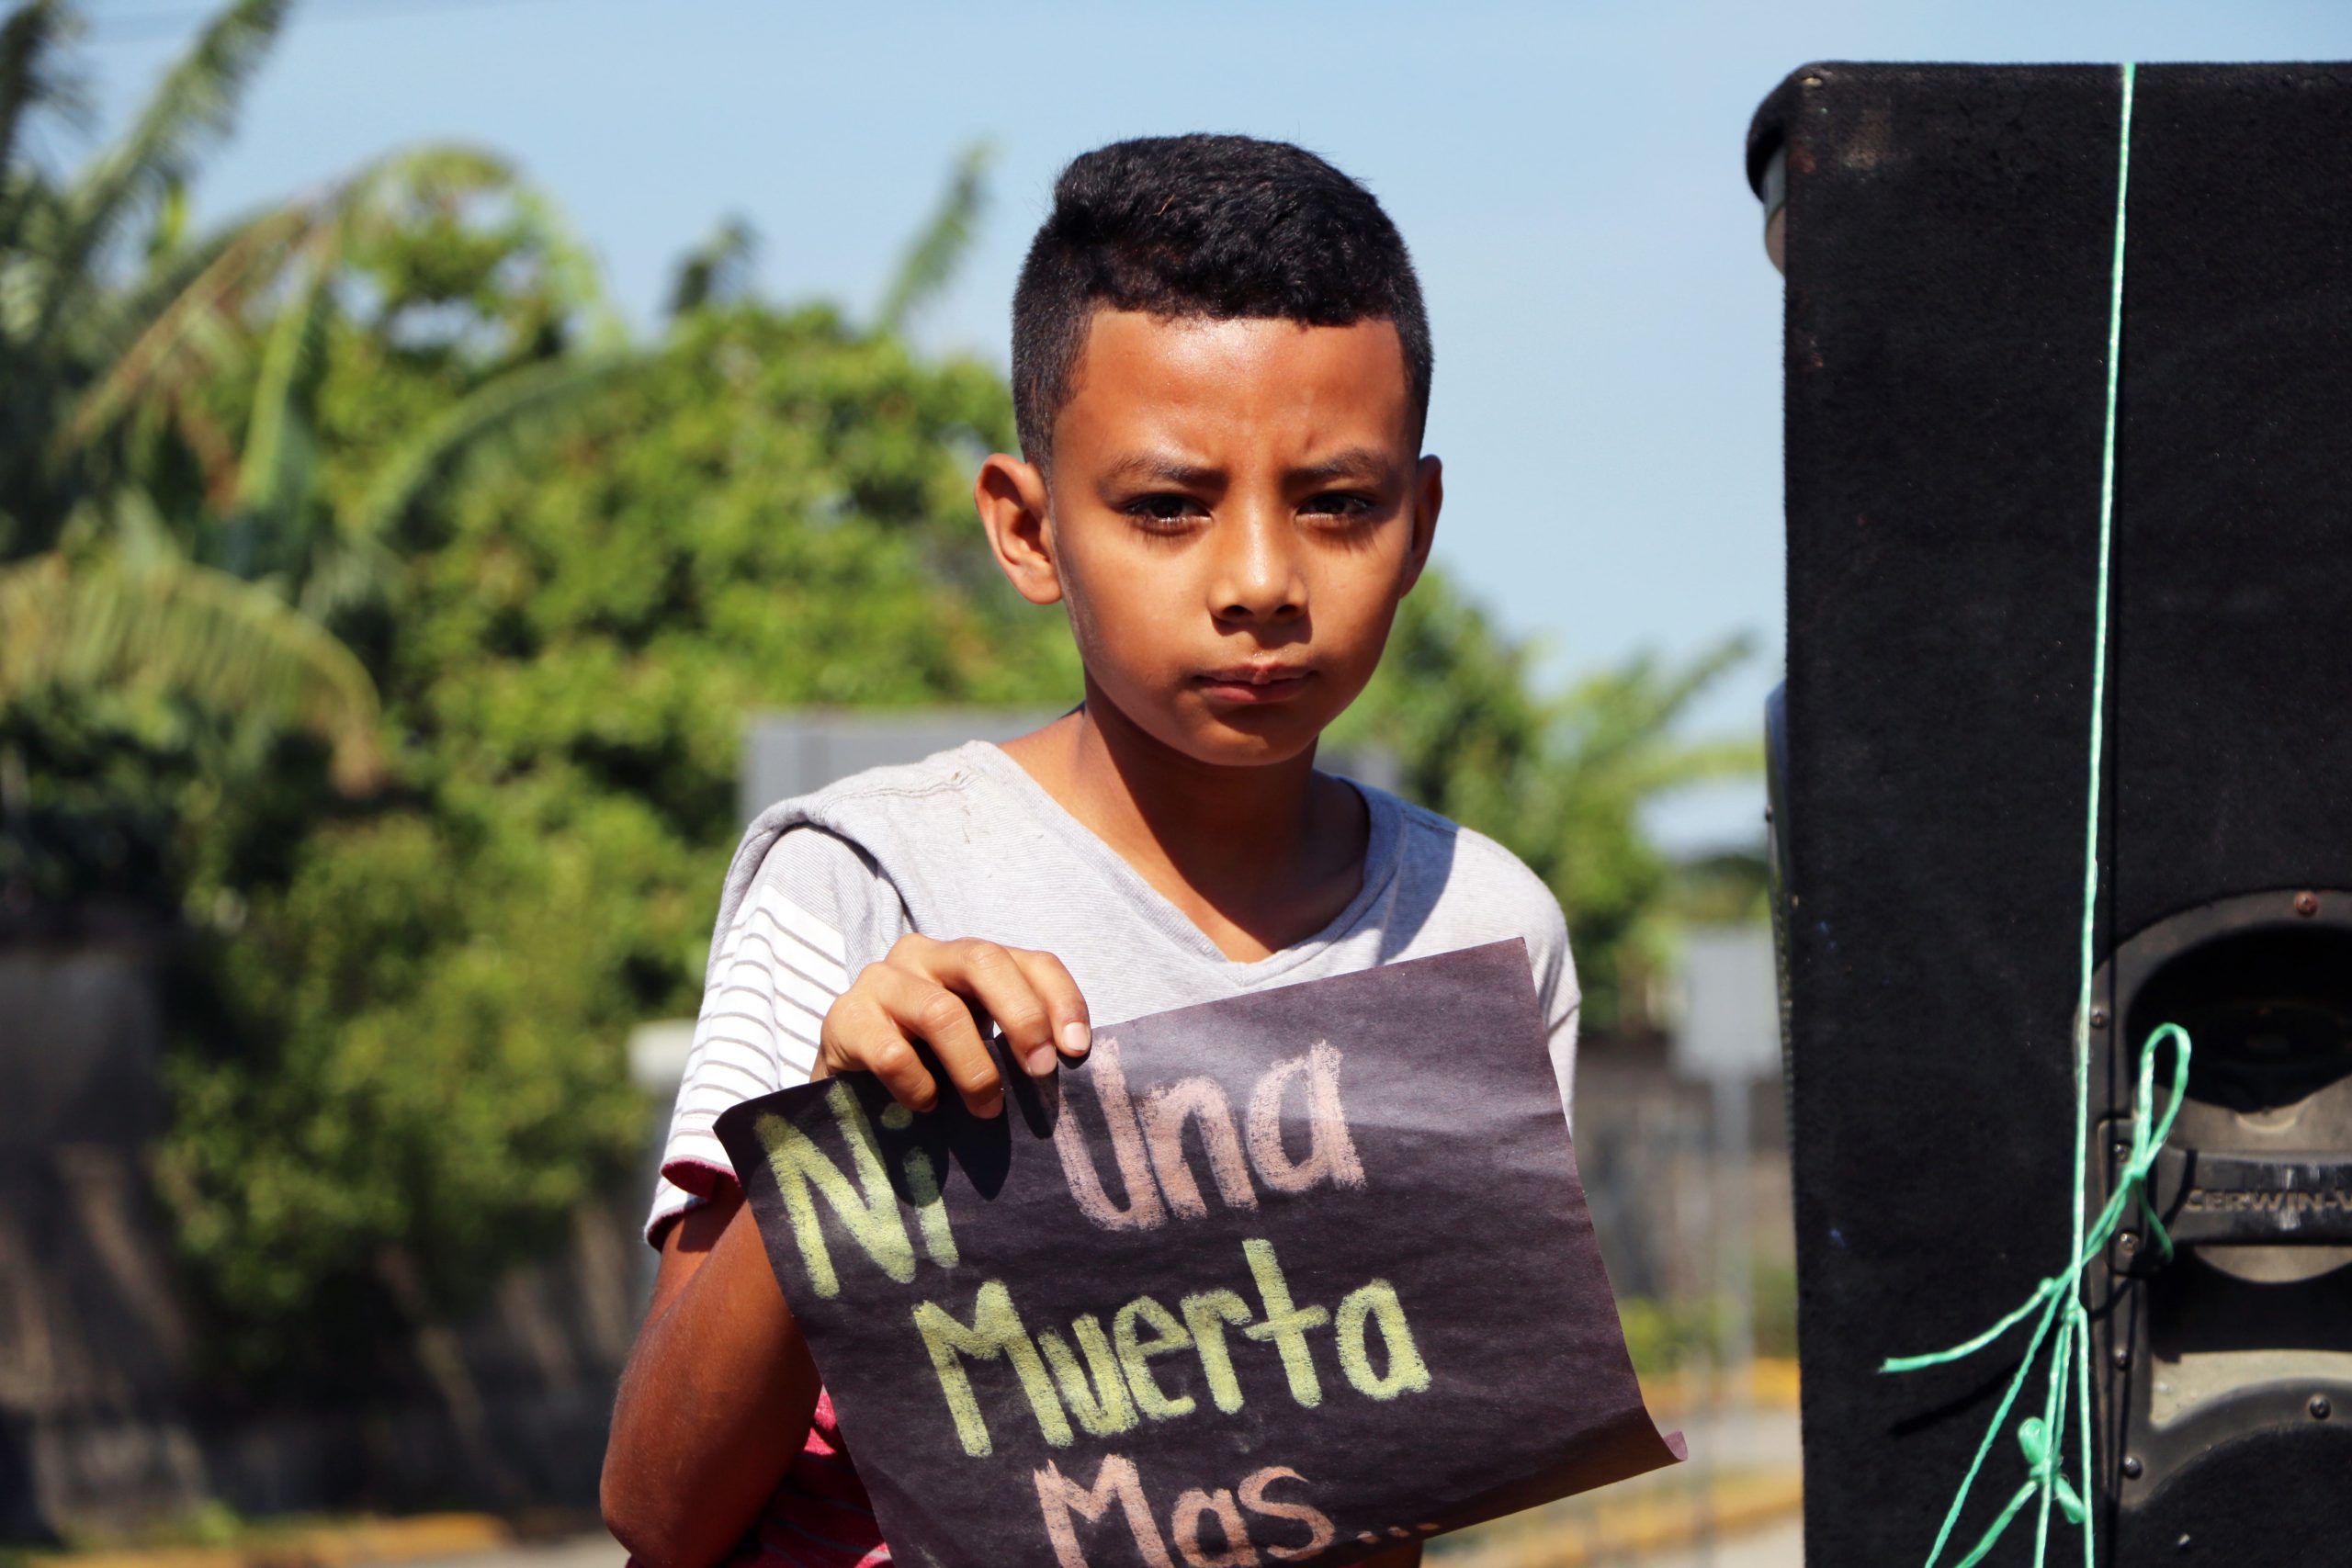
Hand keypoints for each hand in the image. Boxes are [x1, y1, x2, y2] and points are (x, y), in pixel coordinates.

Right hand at [819, 934, 1091, 1117]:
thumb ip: (1015, 1039)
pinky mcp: (845, 1018)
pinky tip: (926, 1105)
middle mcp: (924, 955)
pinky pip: (893, 1053)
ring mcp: (880, 981)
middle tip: (1039, 1072)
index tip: (1076, 1050)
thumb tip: (1068, 1065)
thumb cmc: (927, 1060)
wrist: (846, 1080)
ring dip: (974, 1069)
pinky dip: (919, 1086)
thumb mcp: (977, 1041)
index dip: (1061, 1000)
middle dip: (1022, 1017)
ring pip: (942, 1011)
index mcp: (967, 957)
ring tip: (987, 1109)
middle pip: (984, 962)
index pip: (1030, 960)